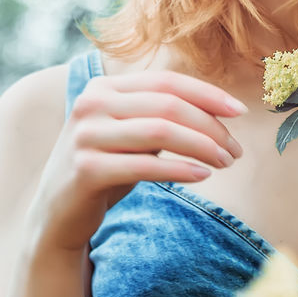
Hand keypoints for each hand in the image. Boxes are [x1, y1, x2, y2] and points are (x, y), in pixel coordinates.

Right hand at [27, 71, 246, 252]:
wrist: (57, 214)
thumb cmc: (106, 168)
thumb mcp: (131, 134)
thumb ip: (161, 116)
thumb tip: (220, 109)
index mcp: (104, 87)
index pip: (167, 82)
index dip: (207, 94)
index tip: (240, 111)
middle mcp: (91, 103)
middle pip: (168, 105)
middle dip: (210, 126)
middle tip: (236, 150)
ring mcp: (85, 135)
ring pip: (160, 131)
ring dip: (202, 146)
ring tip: (226, 162)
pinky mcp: (85, 169)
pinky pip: (145, 165)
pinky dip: (180, 169)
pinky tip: (203, 175)